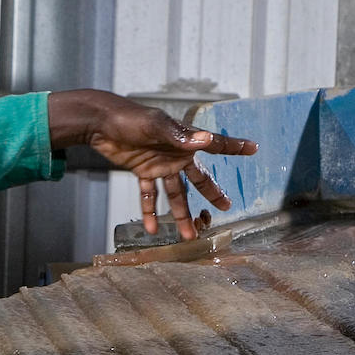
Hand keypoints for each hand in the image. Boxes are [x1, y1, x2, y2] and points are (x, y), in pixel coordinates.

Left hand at [48, 89, 258, 239]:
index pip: (215, 145)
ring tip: (188, 235)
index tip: (253, 149)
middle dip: (212, 193)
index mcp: (185, 140)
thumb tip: (207, 140)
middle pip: (198, 178)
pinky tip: (152, 228)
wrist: (101, 122)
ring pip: (174, 194)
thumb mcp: (157, 126)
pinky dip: (149, 210)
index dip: (235, 147)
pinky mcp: (142, 171)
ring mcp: (159, 164)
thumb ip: (181, 137)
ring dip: (180, 214)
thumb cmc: (131, 118)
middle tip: (226, 206)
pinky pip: (148, 194)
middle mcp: (176, 154)